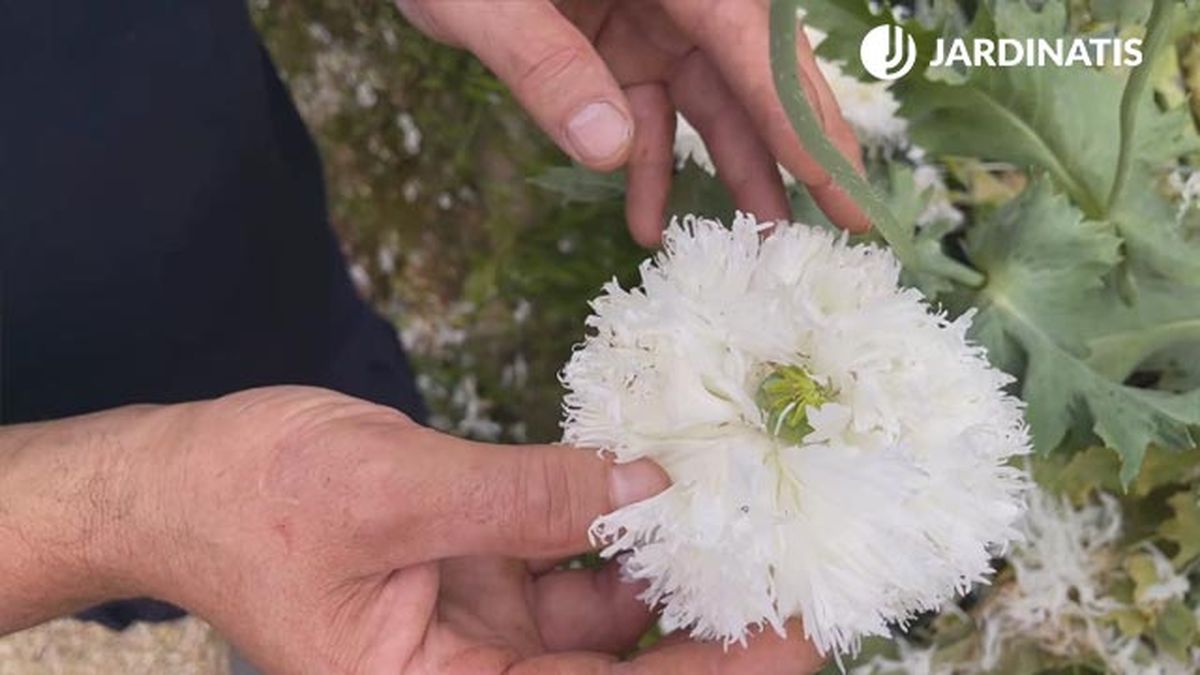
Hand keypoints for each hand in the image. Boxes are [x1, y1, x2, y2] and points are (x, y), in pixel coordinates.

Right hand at [108, 387, 823, 673]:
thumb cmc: (253, 499)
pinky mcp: (486, 573)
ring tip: (753, 523)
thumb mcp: (394, 494)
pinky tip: (671, 485)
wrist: (182, 476)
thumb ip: (526, 494)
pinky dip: (620, 523)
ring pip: (608, 619)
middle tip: (801, 589)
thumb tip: (646, 485)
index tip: (788, 641)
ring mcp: (483, 626)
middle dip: (710, 636)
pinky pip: (574, 559)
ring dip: (675, 571)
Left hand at [395, 0, 868, 245]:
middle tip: (843, 223)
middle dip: (795, 151)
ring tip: (753, 250)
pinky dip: (644, 165)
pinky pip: (643, 112)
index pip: (755, 47)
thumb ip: (545, 65)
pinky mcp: (612, 45)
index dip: (802, 122)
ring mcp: (646, 19)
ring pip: (708, 102)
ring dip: (729, 171)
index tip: (844, 189)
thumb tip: (609, 151)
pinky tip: (644, 225)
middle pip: (752, 75)